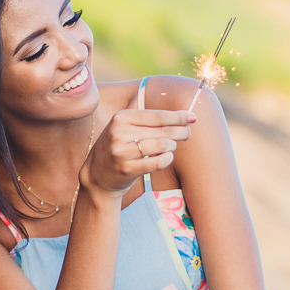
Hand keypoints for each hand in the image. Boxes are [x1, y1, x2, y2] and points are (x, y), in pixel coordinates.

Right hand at [81, 107, 195, 196]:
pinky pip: (157, 163)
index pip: (158, 115)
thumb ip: (149, 119)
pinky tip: (167, 157)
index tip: (192, 117)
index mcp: (121, 117)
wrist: (97, 175)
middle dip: (181, 131)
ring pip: (162, 145)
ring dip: (172, 146)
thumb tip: (185, 115)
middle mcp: (120, 132)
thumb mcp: (124, 127)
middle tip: (187, 133)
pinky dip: (167, 159)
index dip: (178, 117)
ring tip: (171, 147)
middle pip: (163, 130)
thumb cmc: (118, 147)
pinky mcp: (127, 169)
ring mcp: (122, 151)